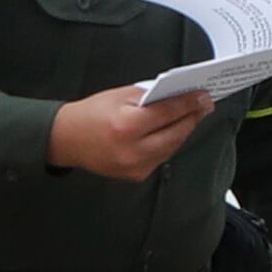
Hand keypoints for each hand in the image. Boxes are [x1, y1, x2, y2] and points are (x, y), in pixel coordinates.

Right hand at [47, 84, 216, 180]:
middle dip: (192, 117)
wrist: (67, 140)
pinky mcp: (136, 175)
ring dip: (184, 130)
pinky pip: (161, 157)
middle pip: (175, 133)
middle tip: (204, 105)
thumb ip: (150, 96)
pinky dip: (170, 143)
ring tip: (193, 115)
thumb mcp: (119, 96)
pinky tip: (175, 130)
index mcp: (126, 126)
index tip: (203, 96)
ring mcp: (135, 166)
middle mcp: (132, 150)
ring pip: (172, 147)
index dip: (189, 103)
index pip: (168, 112)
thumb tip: (179, 95)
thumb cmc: (91, 114)